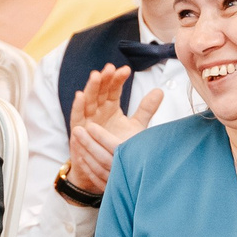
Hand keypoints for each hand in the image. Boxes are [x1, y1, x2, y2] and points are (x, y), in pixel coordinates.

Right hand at [64, 65, 164, 193]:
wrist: (105, 168)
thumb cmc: (117, 145)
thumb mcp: (135, 126)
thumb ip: (146, 109)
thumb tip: (160, 90)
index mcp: (110, 106)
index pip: (114, 89)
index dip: (118, 79)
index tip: (126, 70)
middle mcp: (97, 109)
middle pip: (100, 91)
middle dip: (105, 79)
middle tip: (111, 68)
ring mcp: (86, 119)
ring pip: (88, 100)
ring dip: (91, 87)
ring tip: (96, 75)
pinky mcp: (77, 130)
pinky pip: (76, 116)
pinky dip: (77, 106)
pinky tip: (80, 95)